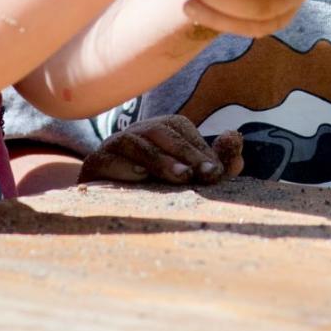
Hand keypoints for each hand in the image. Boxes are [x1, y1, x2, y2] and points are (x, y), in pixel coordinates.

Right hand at [78, 114, 243, 185]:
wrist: (107, 201)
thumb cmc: (156, 184)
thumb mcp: (190, 174)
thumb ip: (217, 161)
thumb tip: (235, 137)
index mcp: (160, 129)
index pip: (181, 129)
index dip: (201, 149)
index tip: (217, 172)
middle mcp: (137, 132)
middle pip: (161, 132)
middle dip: (186, 153)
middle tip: (206, 174)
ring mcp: (114, 145)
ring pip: (135, 143)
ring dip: (159, 159)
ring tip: (182, 176)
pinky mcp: (95, 163)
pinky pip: (107, 159)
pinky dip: (124, 166)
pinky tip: (141, 177)